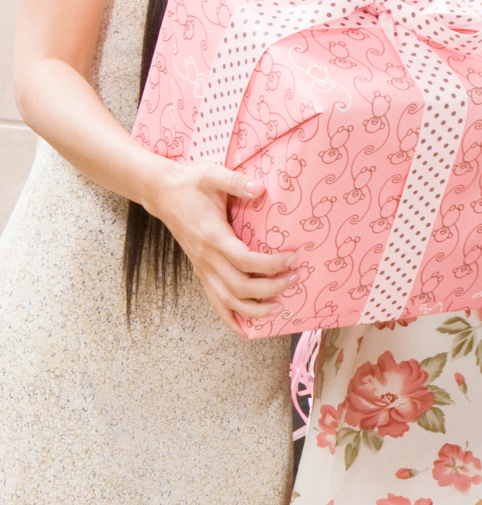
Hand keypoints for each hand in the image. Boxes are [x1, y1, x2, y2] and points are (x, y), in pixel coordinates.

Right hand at [141, 158, 292, 334]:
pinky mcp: (200, 271)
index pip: (245, 260)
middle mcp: (206, 258)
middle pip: (239, 287)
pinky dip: (229, 318)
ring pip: (227, 301)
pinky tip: (244, 330)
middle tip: (295, 279)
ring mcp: (202, 267)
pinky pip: (214, 301)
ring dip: (253, 309)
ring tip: (279, 308)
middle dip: (270, 288)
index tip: (293, 257)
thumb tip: (260, 189)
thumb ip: (236, 182)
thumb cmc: (191, 183)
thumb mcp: (213, 175)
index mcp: (213, 236)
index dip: (270, 264)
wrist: (163, 193)